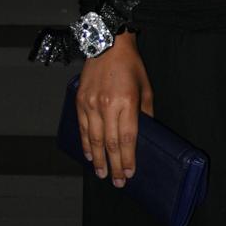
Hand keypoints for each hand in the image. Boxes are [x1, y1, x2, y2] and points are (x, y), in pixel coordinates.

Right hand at [76, 31, 152, 187]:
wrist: (107, 43)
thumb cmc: (131, 66)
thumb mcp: (146, 87)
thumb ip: (146, 112)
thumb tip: (146, 133)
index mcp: (126, 102)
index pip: (127, 138)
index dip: (129, 158)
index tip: (131, 173)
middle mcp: (107, 105)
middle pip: (110, 143)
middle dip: (115, 166)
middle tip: (118, 182)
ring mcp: (90, 104)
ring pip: (93, 140)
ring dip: (98, 160)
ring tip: (103, 174)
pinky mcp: (79, 101)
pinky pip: (82, 128)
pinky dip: (85, 144)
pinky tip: (89, 156)